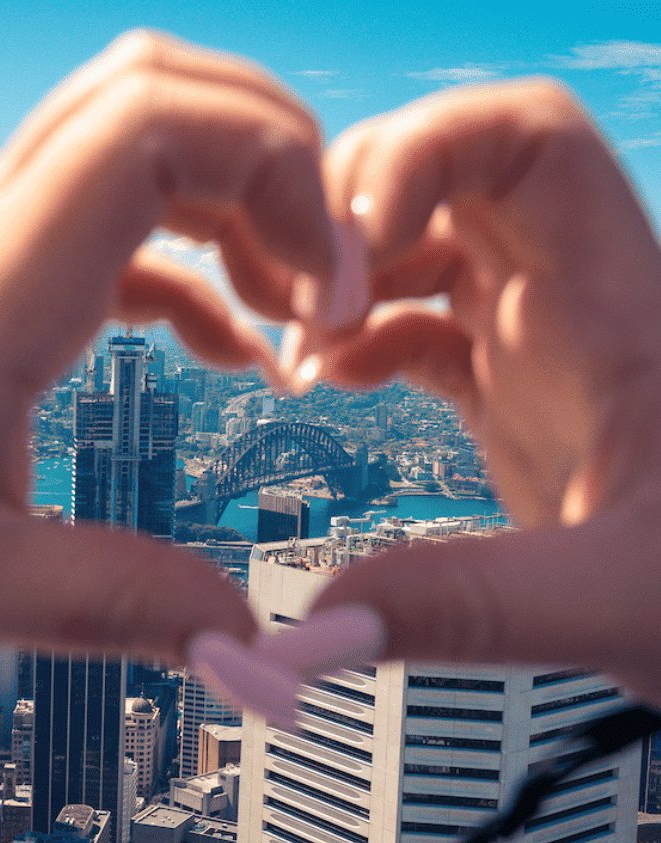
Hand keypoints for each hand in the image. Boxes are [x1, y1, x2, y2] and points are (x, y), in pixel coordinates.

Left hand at [0, 31, 337, 662]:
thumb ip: (111, 604)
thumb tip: (239, 634)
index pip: (147, 132)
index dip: (270, 171)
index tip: (325, 286)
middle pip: (154, 92)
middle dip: (273, 159)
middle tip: (321, 274)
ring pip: (138, 135)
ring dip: (240, 200)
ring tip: (288, 307)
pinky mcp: (1, 286)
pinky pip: (122, 228)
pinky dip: (201, 268)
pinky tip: (229, 347)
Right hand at [299, 81, 660, 703]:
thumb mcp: (619, 598)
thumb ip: (479, 605)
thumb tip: (330, 620)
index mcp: (616, 306)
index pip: (526, 143)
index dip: (423, 156)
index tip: (351, 250)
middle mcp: (573, 301)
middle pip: (453, 171)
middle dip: (357, 214)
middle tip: (306, 302)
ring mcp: (538, 342)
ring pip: (428, 242)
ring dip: (350, 277)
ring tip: (302, 351)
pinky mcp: (511, 390)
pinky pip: (422, 322)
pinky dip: (365, 337)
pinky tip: (333, 383)